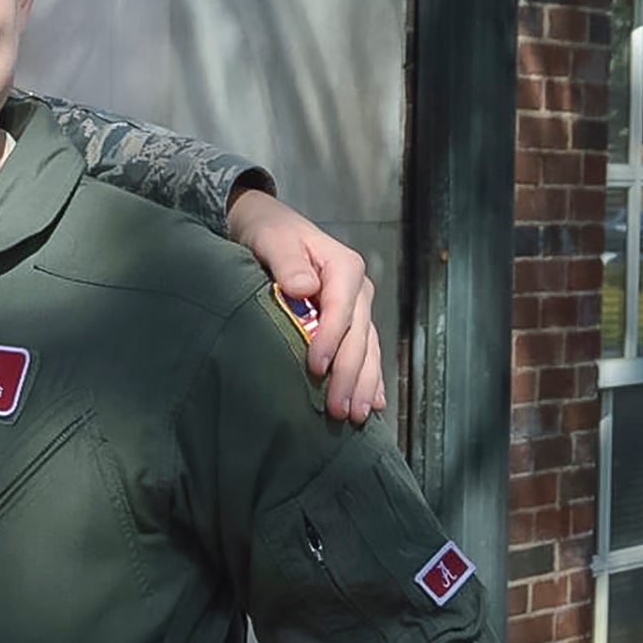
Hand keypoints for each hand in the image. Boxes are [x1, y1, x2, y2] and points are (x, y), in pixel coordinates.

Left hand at [225, 187, 386, 423]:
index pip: (341, 310)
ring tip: (357, 415)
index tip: (315, 367)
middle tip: (340, 409)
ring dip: (364, 384)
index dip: (331, 340)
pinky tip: (374, 403)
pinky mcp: (350, 322)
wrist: (268, 227)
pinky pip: (365, 352)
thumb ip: (286, 261)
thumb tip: (302, 286)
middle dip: (350, 374)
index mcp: (343, 267)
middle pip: (358, 337)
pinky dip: (370, 378)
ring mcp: (357, 307)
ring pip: (367, 349)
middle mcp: (357, 289)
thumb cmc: (269, 232)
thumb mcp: (273, 239)